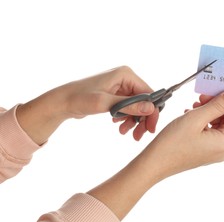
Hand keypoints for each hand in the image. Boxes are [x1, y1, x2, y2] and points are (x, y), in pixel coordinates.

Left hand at [16, 66, 158, 143]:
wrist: (62, 102)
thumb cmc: (79, 98)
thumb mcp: (105, 103)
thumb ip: (129, 106)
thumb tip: (150, 108)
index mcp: (125, 74)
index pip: (148, 93)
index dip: (151, 112)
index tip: (150, 129)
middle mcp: (125, 78)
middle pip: (144, 101)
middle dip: (142, 119)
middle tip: (138, 136)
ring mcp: (120, 86)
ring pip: (137, 106)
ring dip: (134, 121)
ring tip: (124, 132)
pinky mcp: (115, 94)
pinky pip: (128, 108)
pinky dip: (126, 118)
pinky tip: (119, 126)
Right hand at [134, 88, 223, 179]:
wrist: (154, 163)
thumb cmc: (172, 143)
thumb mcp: (196, 118)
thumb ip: (217, 105)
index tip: (217, 90)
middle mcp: (222, 149)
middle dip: (218, 105)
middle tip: (202, 96)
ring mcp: (213, 152)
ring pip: (219, 125)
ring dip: (209, 111)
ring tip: (193, 106)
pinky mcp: (204, 152)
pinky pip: (210, 132)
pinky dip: (203, 121)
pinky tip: (190, 115)